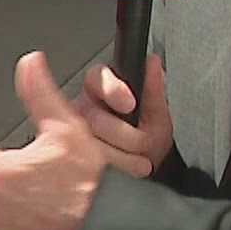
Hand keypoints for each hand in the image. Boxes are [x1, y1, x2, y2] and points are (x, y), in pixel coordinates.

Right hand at [72, 54, 172, 177]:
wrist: (147, 166)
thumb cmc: (147, 135)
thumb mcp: (156, 111)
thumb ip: (151, 87)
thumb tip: (151, 61)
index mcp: (100, 87)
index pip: (97, 78)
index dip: (112, 90)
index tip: (129, 103)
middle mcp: (83, 108)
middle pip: (95, 118)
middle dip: (126, 134)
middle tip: (143, 141)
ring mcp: (75, 134)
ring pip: (92, 144)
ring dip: (123, 156)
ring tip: (140, 160)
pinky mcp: (74, 156)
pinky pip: (91, 164)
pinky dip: (116, 167)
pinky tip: (128, 168)